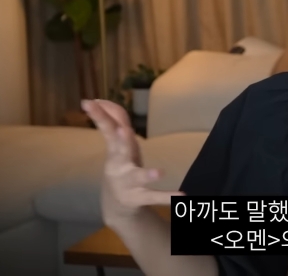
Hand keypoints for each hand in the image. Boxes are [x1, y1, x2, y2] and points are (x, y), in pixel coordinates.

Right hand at [81, 99, 183, 228]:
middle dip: (122, 141)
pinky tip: (182, 196)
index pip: (107, 129)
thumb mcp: (116, 144)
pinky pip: (154, 196)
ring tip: (160, 172)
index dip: (100, 115)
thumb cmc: (120, 166)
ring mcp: (128, 182)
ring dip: (147, 175)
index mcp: (115, 149)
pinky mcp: (138, 198)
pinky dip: (167, 197)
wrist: (115, 205)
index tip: (89, 101)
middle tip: (124, 131)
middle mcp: (118, 165)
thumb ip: (113, 121)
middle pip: (119, 151)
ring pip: (137, 177)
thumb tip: (102, 99)